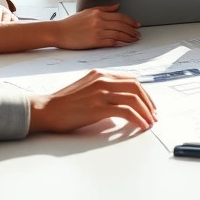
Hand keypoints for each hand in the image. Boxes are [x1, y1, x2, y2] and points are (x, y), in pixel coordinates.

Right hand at [28, 70, 156, 133]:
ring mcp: (101, 93)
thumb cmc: (64, 103)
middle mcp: (103, 80)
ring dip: (146, 112)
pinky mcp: (98, 107)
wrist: (46, 110)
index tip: (148, 105)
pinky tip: (141, 125)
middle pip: (136, 87)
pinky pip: (126, 111)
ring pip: (134, 99)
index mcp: (101, 74)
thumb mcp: (86, 87)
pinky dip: (138, 119)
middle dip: (148, 102)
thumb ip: (103, 88)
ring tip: (150, 122)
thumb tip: (121, 100)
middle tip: (153, 114)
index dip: (143, 93)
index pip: (130, 80)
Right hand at [53, 4, 140, 48]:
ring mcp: (97, 32)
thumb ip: (104, 9)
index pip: (119, 16)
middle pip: (121, 25)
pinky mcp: (94, 42)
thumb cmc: (72, 23)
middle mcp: (99, 22)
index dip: (130, 21)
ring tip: (134, 39)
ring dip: (128, 37)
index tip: (136, 24)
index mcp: (98, 13)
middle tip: (138, 33)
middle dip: (132, 30)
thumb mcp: (88, 11)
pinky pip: (111, 42)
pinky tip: (124, 44)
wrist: (59, 32)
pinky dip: (119, 43)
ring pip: (118, 34)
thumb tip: (118, 6)